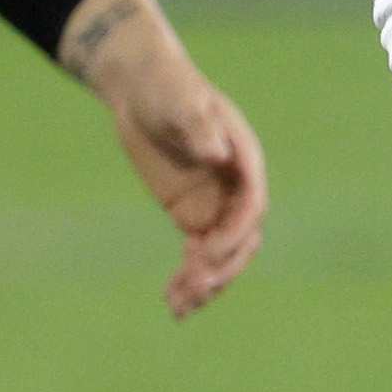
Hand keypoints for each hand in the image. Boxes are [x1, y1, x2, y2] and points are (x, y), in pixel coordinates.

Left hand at [58, 0, 265, 316]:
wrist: (140, 89)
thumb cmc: (165, 86)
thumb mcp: (178, 100)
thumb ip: (197, 124)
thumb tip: (217, 153)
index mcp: (243, 159)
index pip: (251, 205)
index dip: (233, 233)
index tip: (202, 253)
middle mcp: (235, 186)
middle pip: (243, 239)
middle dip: (222, 267)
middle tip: (194, 289)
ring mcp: (215, 203)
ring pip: (222, 255)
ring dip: (206, 283)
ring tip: (178, 306)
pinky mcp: (192, 215)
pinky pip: (198, 255)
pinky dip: (188, 278)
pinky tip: (171, 301)